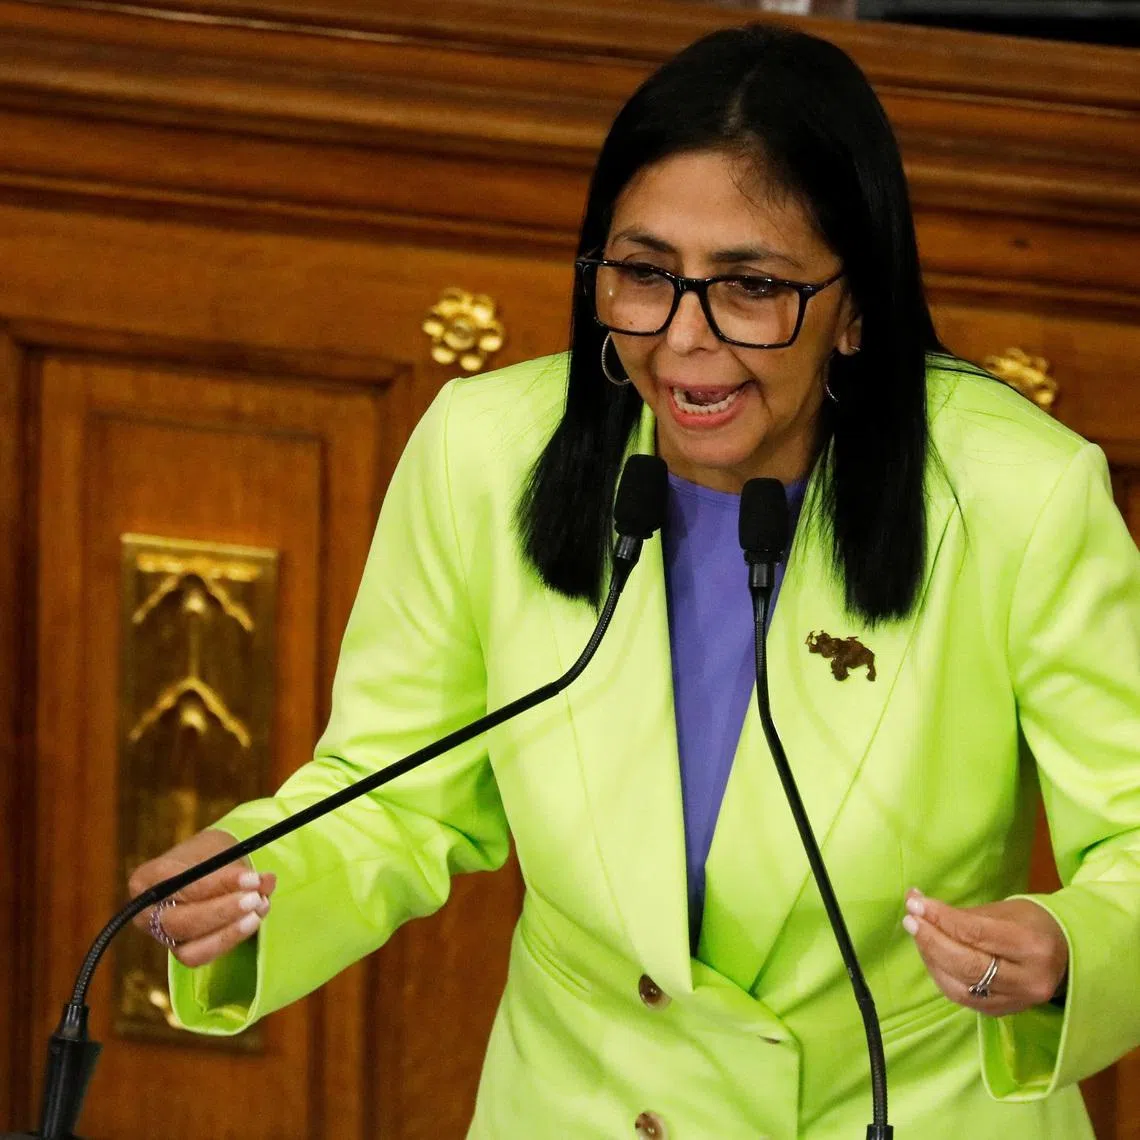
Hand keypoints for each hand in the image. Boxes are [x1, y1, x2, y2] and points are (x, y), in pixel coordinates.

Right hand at [128, 829, 276, 968]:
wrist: (208, 867)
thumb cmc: (209, 855)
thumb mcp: (222, 851)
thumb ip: (241, 869)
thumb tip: (266, 882)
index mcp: (147, 879)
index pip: (178, 884)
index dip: (217, 884)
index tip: (251, 878)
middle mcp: (146, 913)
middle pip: (180, 922)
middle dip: (223, 912)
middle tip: (256, 898)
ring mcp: (162, 936)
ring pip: (190, 947)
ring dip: (229, 931)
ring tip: (260, 907)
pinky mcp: (181, 950)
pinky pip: (203, 955)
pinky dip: (230, 940)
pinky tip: (253, 921)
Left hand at [902, 888, 1067, 1016]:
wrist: (1066, 955)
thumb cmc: (1031, 924)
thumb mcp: (1003, 911)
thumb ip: (962, 915)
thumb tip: (917, 903)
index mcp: (1032, 946)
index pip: (976, 933)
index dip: (940, 918)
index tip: (914, 901)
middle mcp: (1028, 980)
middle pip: (966, 964)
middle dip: (931, 940)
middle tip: (911, 918)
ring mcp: (1017, 1002)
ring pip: (960, 986)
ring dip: (931, 958)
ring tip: (918, 933)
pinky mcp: (1003, 1013)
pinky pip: (962, 997)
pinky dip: (941, 975)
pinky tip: (931, 955)